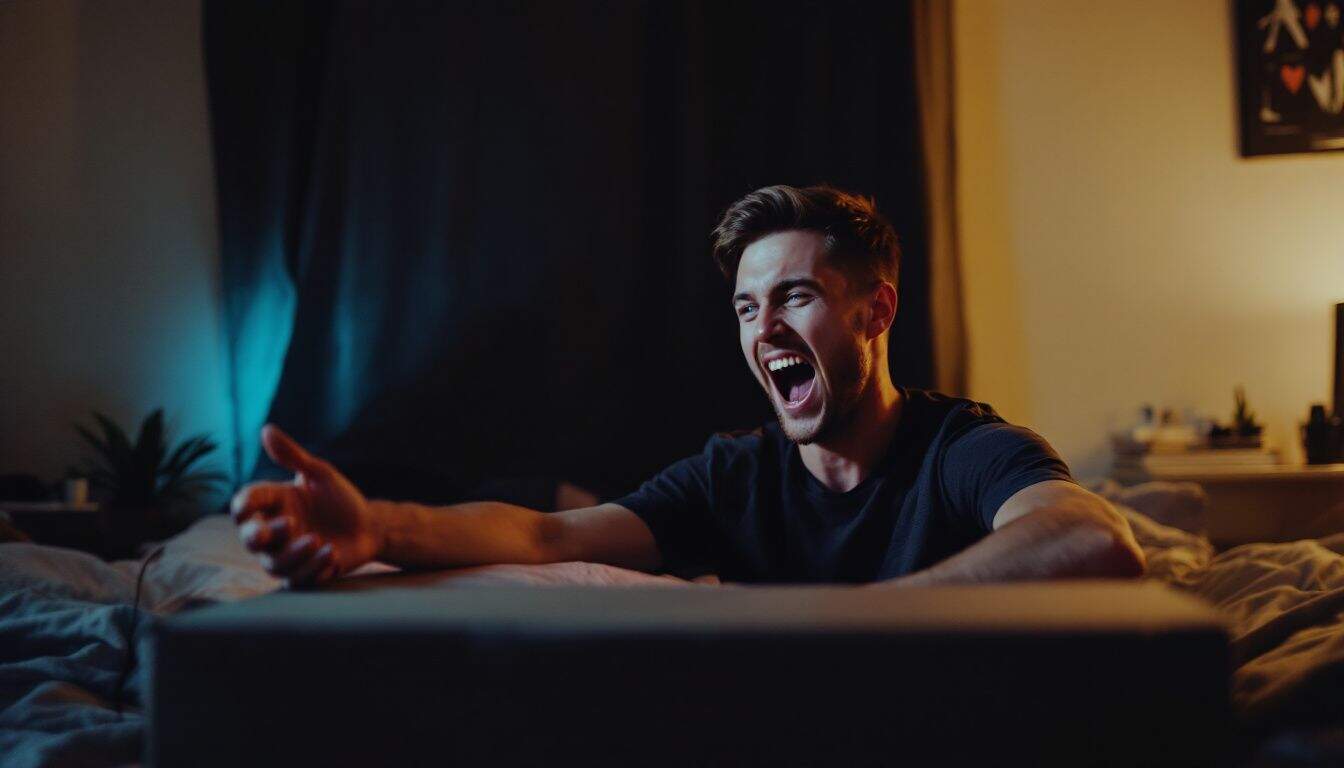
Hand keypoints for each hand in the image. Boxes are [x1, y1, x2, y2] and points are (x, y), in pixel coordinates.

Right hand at [230, 424, 382, 587]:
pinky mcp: (304, 574)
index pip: (245, 506)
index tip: (250, 506)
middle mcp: (274, 532)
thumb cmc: (340, 499)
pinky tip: (332, 554)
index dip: (243, 506)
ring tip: (318, 541)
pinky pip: (298, 580)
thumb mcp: (319, 473)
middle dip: (260, 536)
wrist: (369, 526)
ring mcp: (287, 555)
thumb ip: (293, 455)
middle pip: (250, 540)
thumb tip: (267, 430)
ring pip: (274, 565)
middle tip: (288, 525)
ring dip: (294, 555)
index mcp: (273, 505)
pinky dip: (313, 569)